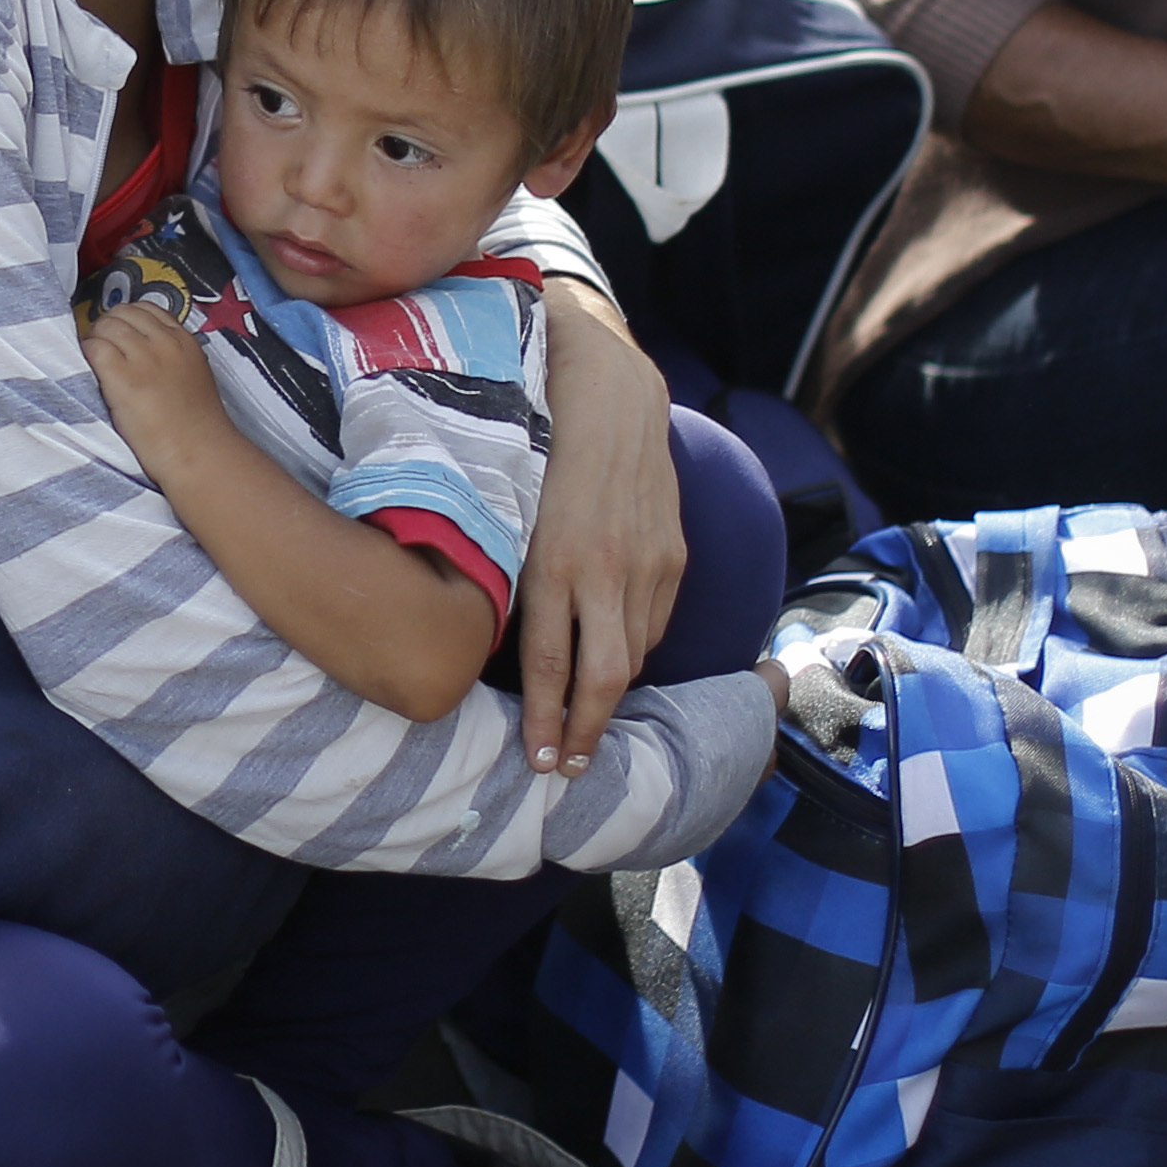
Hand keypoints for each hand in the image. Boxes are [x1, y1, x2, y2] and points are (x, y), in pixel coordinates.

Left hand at [80, 298, 227, 467]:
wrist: (197, 452)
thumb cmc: (195, 425)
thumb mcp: (192, 374)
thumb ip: (171, 354)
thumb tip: (139, 347)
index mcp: (183, 340)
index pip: (145, 309)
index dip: (125, 319)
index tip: (118, 335)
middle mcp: (163, 343)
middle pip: (121, 313)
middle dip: (107, 326)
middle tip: (102, 348)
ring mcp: (142, 358)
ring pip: (105, 326)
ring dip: (94, 339)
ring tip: (95, 361)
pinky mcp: (121, 377)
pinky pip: (94, 348)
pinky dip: (86, 354)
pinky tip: (91, 372)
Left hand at [518, 291, 685, 778]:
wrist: (611, 398)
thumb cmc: (539, 452)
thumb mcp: (509, 513)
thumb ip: (511, 577)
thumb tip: (493, 644)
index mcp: (553, 561)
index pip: (550, 663)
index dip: (546, 719)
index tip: (538, 759)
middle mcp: (605, 569)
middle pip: (604, 678)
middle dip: (586, 732)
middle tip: (568, 768)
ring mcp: (647, 564)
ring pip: (635, 656)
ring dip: (611, 699)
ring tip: (588, 729)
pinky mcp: (674, 555)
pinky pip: (656, 623)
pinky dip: (635, 651)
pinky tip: (614, 665)